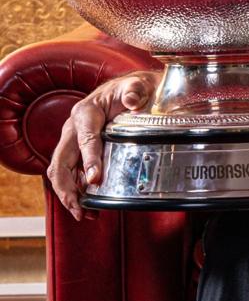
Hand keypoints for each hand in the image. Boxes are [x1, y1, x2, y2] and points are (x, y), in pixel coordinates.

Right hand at [47, 71, 156, 220]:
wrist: (127, 90)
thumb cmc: (131, 90)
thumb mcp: (136, 86)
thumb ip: (134, 91)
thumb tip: (133, 101)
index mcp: (86, 113)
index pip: (85, 138)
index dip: (89, 160)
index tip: (95, 180)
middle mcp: (73, 128)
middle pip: (61, 162)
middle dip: (66, 188)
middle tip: (80, 209)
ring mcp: (72, 141)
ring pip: (59, 172)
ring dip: (68, 195)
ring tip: (84, 214)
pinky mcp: (77, 152)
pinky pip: (68, 174)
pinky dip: (74, 192)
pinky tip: (87, 206)